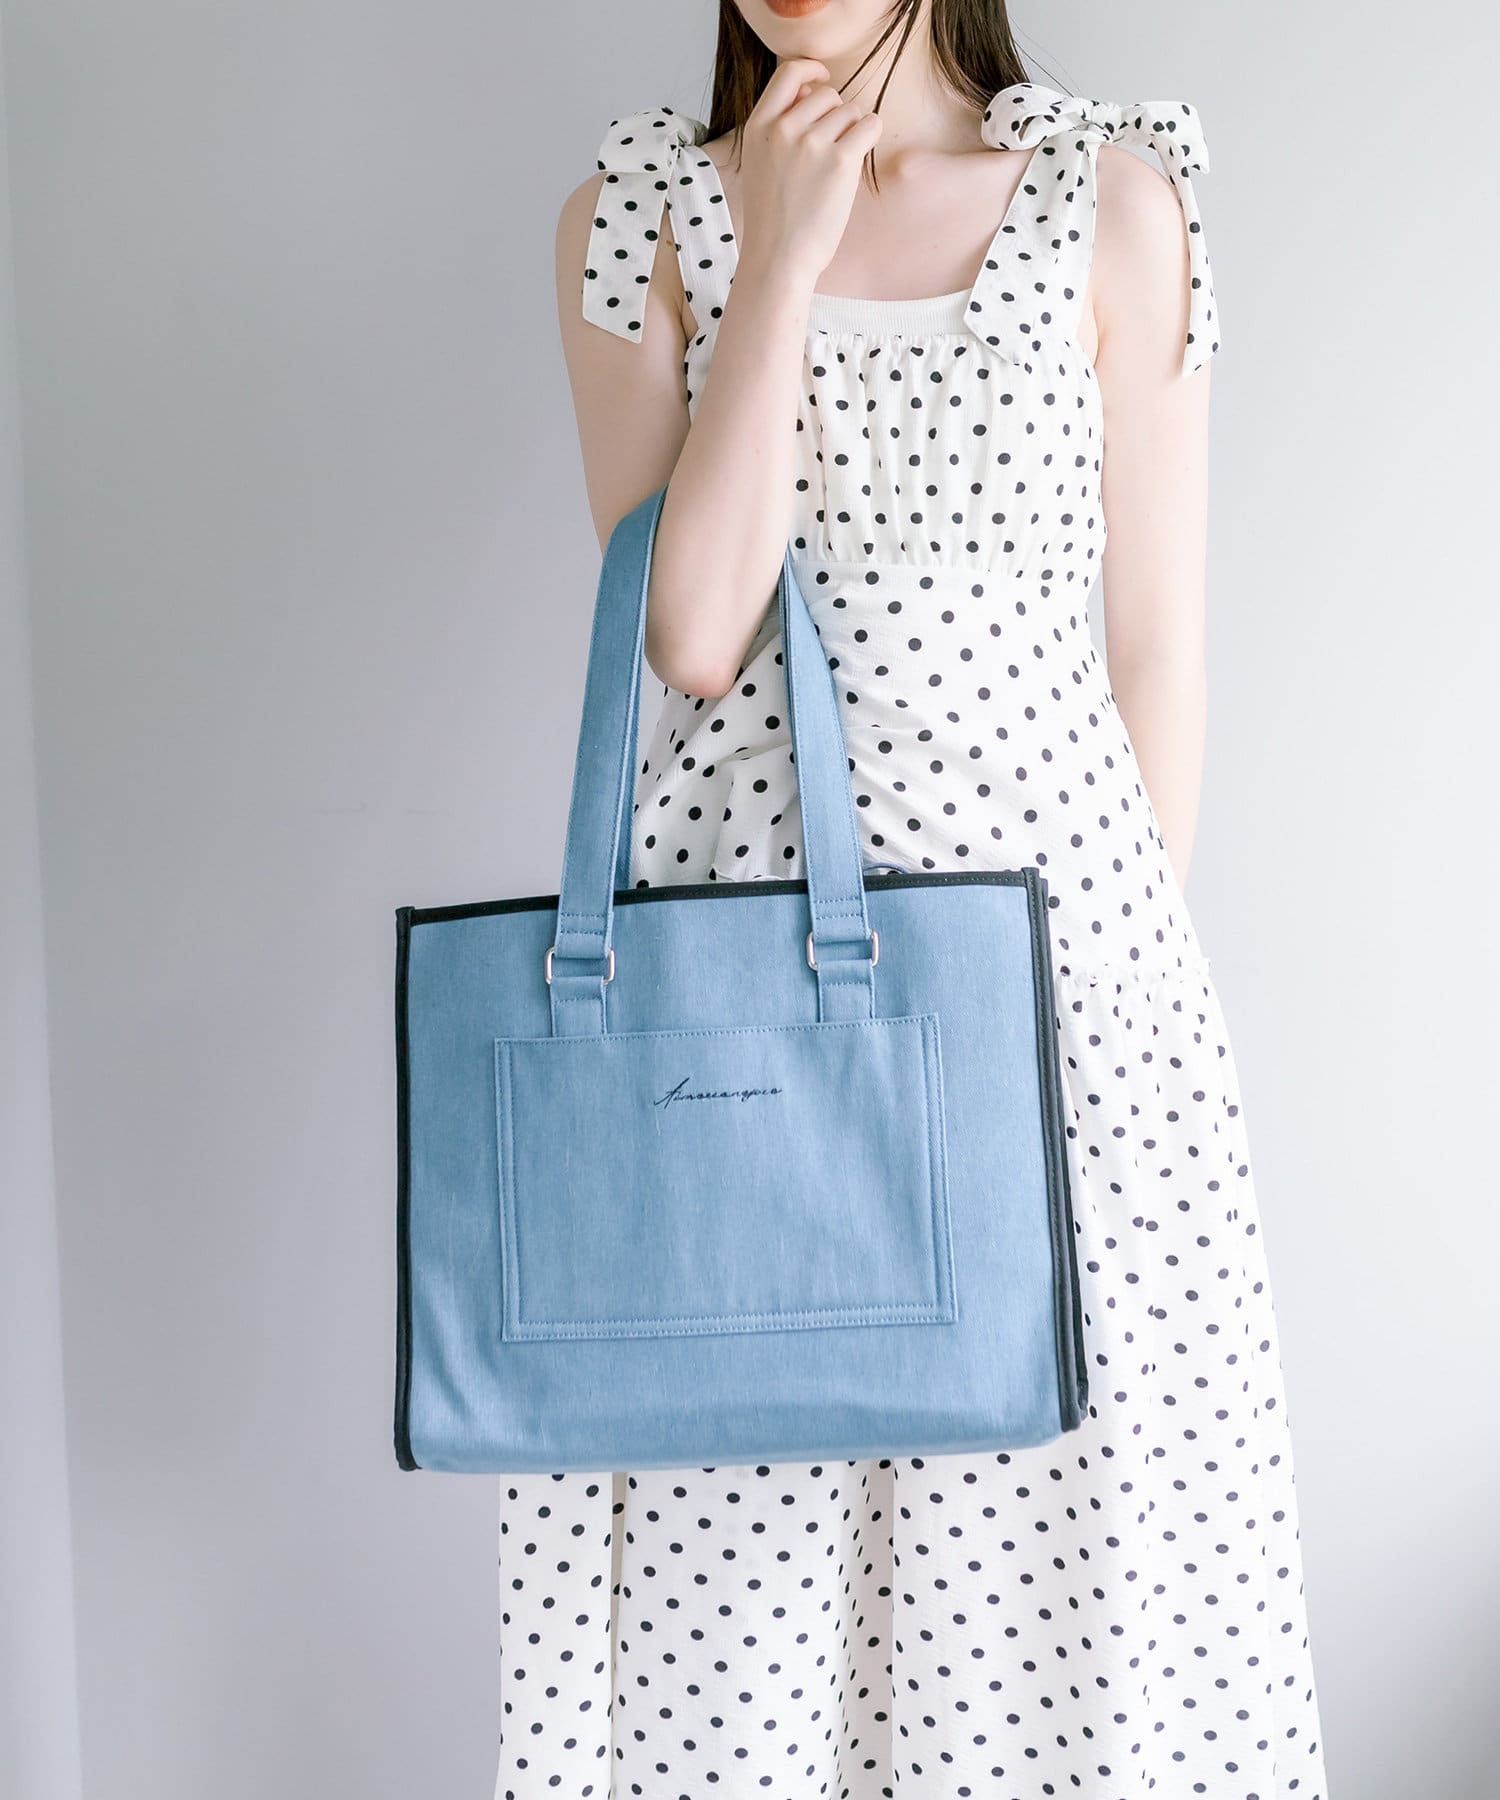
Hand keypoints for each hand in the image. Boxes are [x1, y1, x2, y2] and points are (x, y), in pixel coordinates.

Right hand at [736, 59, 882, 287]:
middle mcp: (784, 128)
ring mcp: (812, 142)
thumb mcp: (760, 164)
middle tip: (830, 152)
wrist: (778, 258)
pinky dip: (870, 136)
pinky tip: (858, 158)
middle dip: (836, 116)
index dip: (812, 71)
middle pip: (828, 94)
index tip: (823, 79)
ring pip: (850, 111)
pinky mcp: (840, 160)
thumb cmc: (773, 218)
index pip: (789, 73)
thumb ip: (779, 126)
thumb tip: (814, 91)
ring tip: (837, 167)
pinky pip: (870, 124)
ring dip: (853, 132)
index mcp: (759, 126)